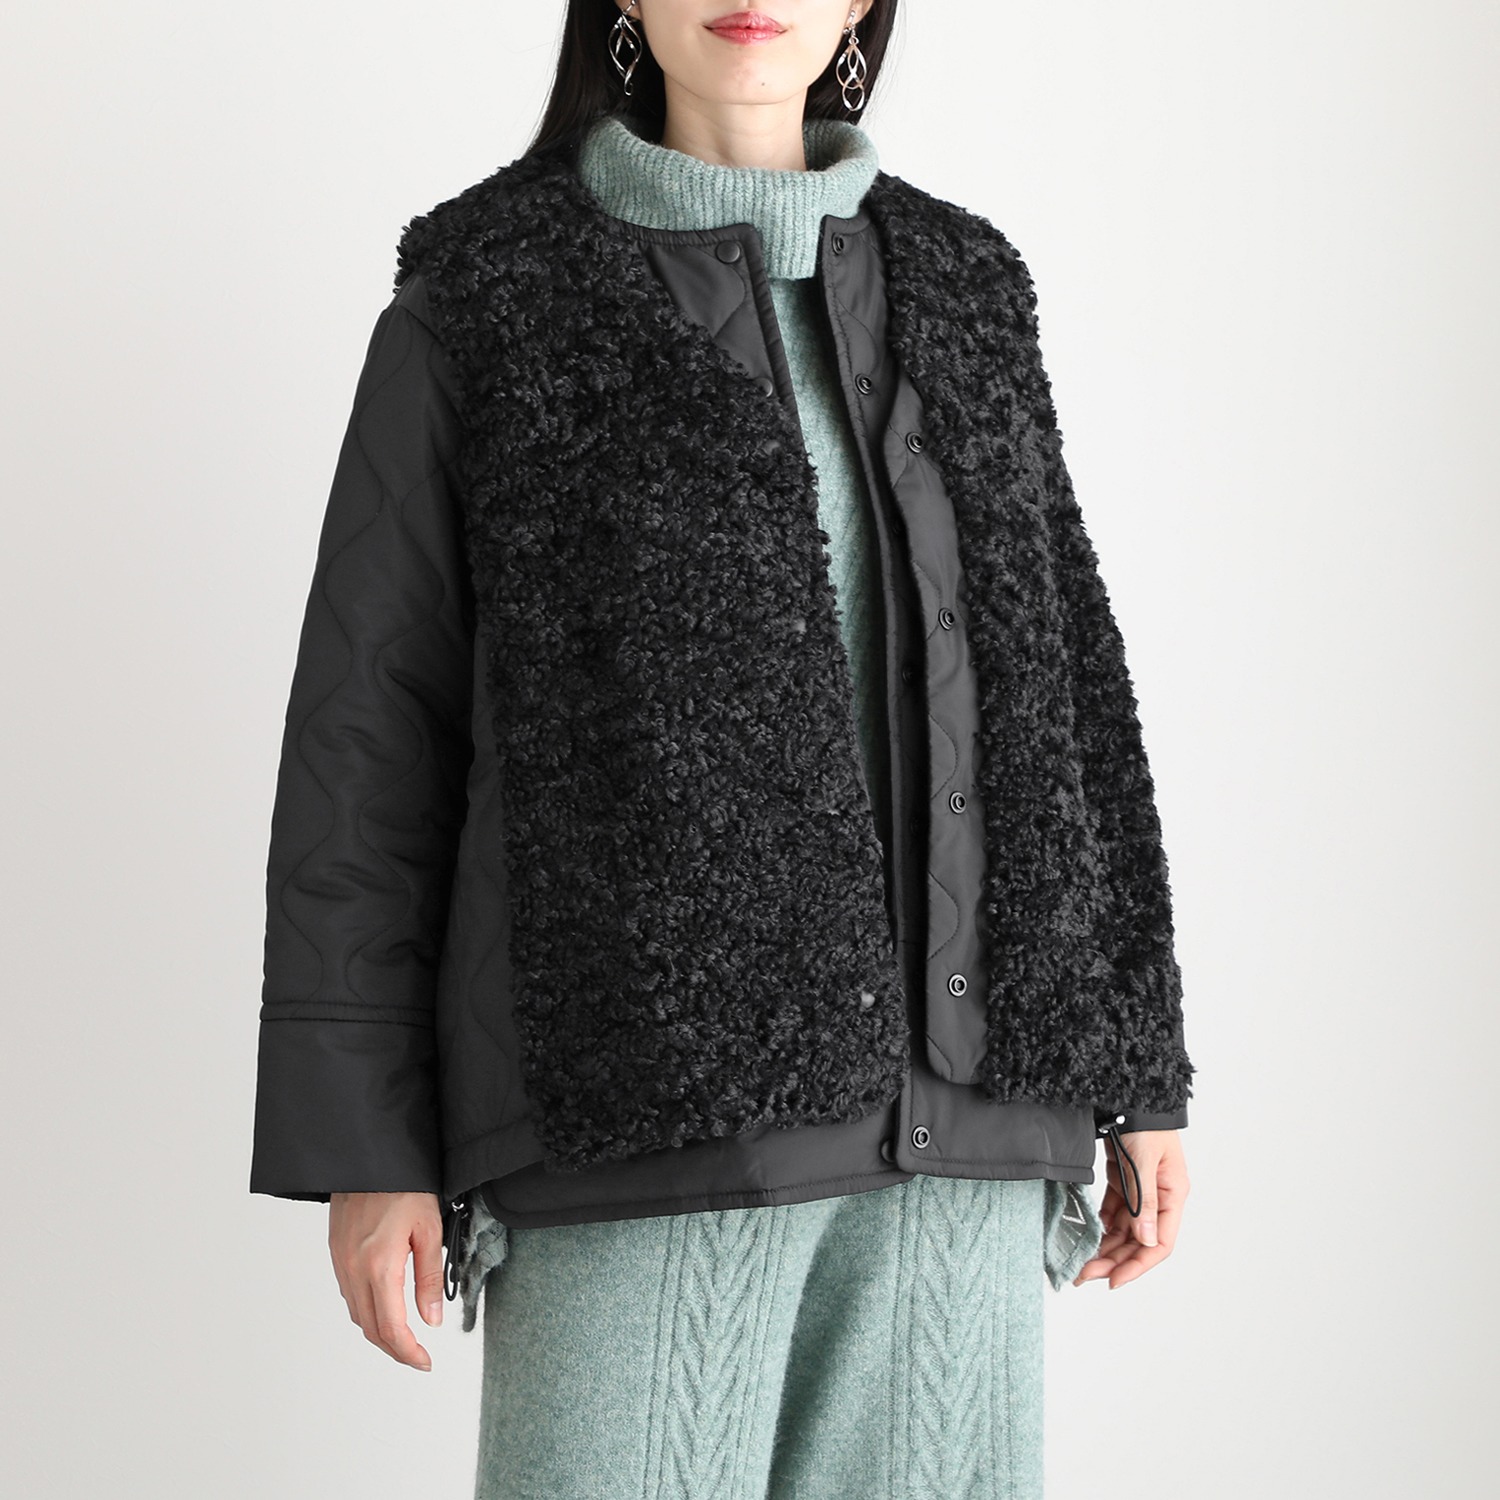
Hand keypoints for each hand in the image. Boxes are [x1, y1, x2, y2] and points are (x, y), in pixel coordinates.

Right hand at [329, 1191, 445, 1369]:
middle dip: (395, 1350)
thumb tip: (431, 1320)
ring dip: (379, 1333)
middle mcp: (354, 1270)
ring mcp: (341, 1263)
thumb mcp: (429, 1229)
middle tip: (418, 1357)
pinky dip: (366, 1311)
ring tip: (404, 1338)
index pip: (392, 1328)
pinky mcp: (336, 1253)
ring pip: (357, 1314)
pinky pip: (349, 1295)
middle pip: (371, 1329)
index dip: (409, 1352)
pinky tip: (384, 1307)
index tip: (425, 1362)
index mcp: (380, 1266)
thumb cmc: (404, 1187)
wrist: (368, 1158)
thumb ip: (429, 1278)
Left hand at [1072, 1130, 1189, 1289]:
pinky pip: (1114, 1212)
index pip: (1159, 1244)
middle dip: (1114, 1261)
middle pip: (1138, 1242)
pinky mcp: (1124, 1181)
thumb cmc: (1144, 1123)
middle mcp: (1159, 1198)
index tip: (1114, 1281)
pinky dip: (1102, 1226)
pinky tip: (1088, 1237)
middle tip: (1084, 1274)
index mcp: (1172, 1196)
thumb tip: (1146, 1241)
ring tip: (1082, 1262)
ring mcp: (1141, 1191)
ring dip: (1106, 1247)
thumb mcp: (1143, 1162)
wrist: (1131, 1094)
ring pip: (1124, 1230)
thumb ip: (1144, 1201)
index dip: (1138, 1266)